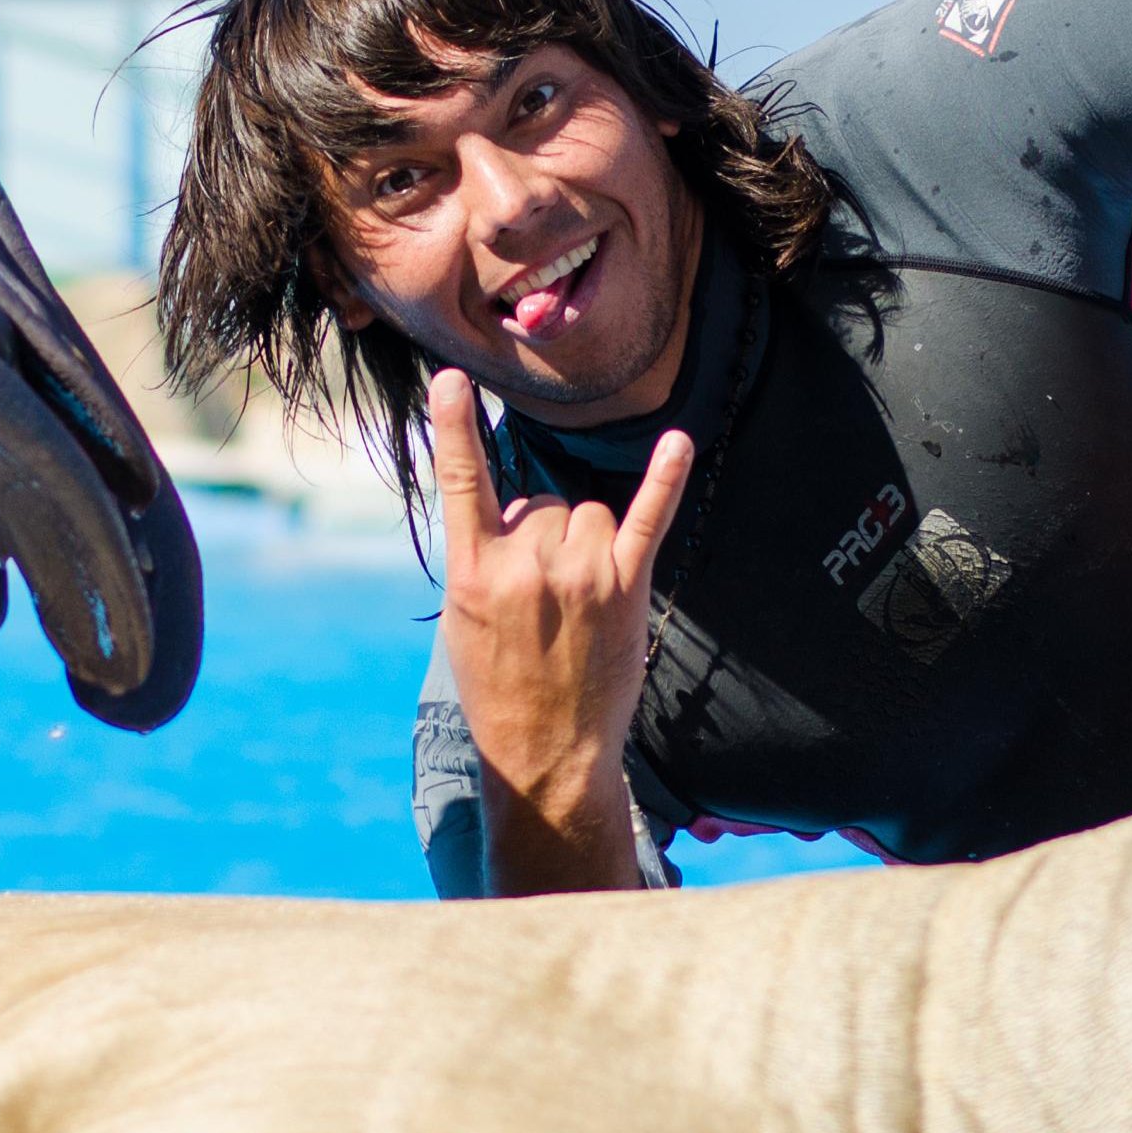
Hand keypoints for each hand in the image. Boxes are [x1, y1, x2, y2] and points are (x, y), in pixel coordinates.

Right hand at [429, 369, 695, 894]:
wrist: (547, 753)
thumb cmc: (498, 687)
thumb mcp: (464, 623)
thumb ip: (482, 560)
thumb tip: (513, 510)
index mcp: (475, 573)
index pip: (462, 484)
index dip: (454, 428)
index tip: (451, 380)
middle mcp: (528, 566)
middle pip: (539, 502)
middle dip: (539, 535)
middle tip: (537, 595)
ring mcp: (582, 574)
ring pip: (583, 512)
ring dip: (581, 541)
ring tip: (575, 599)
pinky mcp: (626, 588)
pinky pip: (647, 518)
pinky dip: (665, 478)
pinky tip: (680, 441)